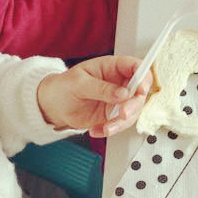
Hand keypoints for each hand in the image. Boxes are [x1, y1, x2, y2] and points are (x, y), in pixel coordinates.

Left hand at [37, 56, 151, 136]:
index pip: (136, 67)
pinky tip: (96, 129)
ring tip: (105, 127)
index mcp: (112, 67)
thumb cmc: (63, 86)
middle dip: (134, 105)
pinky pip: (121, 124)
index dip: (143, 76)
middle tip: (123, 113)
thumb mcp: (79, 83)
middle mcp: (119, 83)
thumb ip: (101, 88)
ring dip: (121, 122)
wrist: (53, 106)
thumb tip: (122, 94)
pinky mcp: (113, 115)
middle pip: (139, 92)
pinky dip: (111, 130)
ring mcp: (117, 100)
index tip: (141, 89)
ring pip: (133, 111)